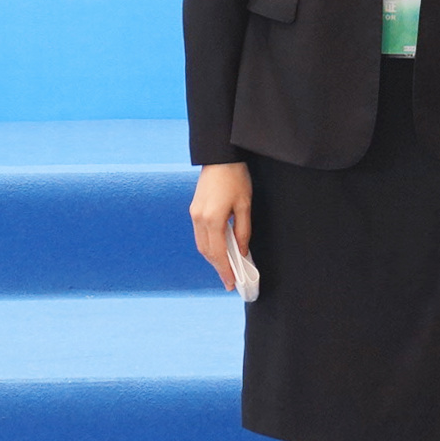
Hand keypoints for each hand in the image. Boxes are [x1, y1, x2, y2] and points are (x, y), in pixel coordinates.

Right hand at [188, 161, 253, 293]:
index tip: (231, 284)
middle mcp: (199, 218)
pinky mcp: (194, 209)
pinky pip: (200, 235)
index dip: (224, 270)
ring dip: (213, 258)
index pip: (218, 253)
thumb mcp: (245, 205)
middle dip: (218, 268)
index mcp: (212, 219)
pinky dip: (209, 246)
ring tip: (226, 269)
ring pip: (201, 244)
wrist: (220, 157)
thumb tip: (241, 251)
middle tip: (229, 281)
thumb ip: (243, 231)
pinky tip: (219, 251)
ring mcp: (194, 214)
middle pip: (206, 252)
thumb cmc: (235, 177)